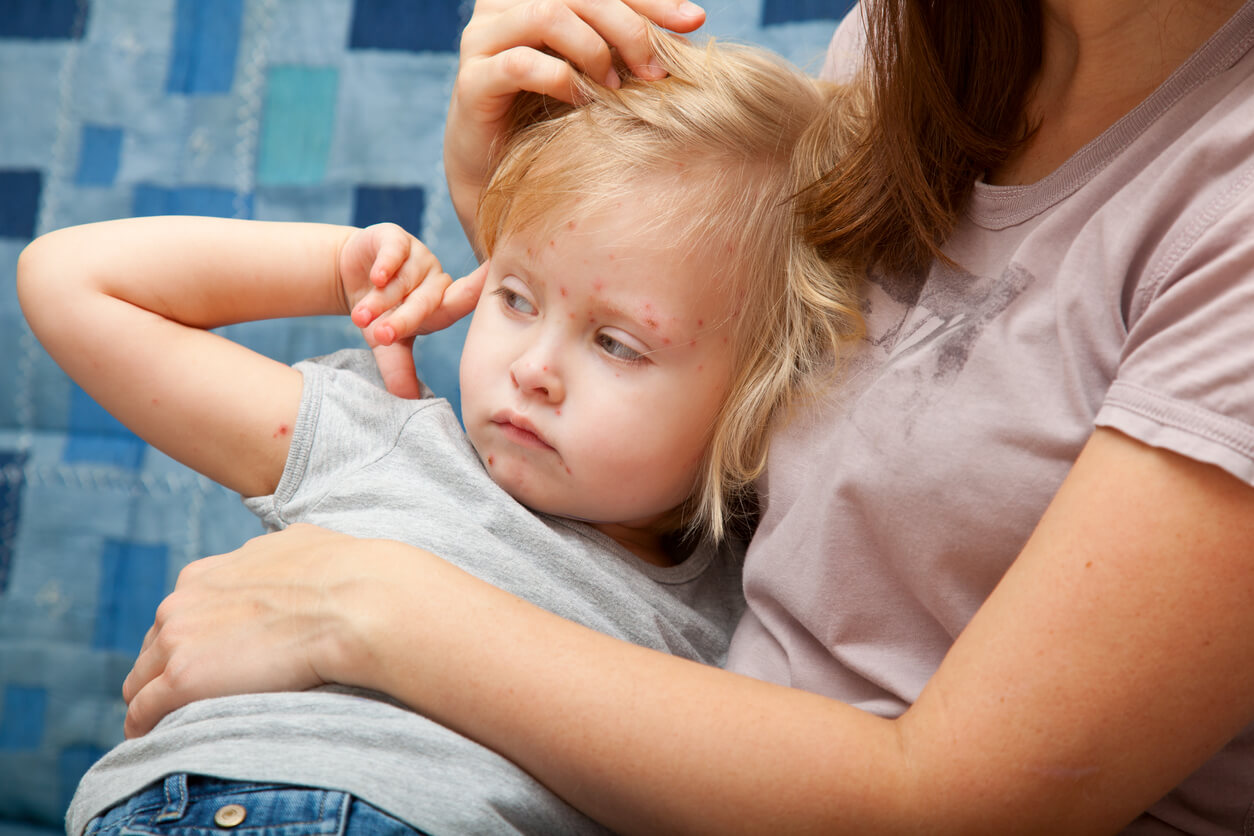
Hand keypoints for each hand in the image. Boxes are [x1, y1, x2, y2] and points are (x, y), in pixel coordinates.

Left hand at [121, 524, 373, 738]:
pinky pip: (143, 711)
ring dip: (153, 701)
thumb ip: (274, 557)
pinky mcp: (183, 679)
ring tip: (169, 723)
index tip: (206, 661)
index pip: (176, 616)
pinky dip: (145, 726)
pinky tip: (154, 737)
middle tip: (190, 697)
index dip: (189, 641)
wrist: (354, 602)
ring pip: (140, 681)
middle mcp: (182, 602)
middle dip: (166, 670)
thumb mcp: (295, 546)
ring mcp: (178, 640)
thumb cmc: (340, 575)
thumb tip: (289, 554)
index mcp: (204, 575)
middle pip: (153, 648)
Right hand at [339, 224, 486, 397]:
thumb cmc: (378, 314)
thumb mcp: (386, 345)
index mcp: (442, 305)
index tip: (493, 278)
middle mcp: (435, 279)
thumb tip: (408, 402)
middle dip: (402, 320)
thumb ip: (399, 370)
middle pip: (426, 302)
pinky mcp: (393, 238)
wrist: (348, 277)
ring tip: (361, 317)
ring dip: (381, 300)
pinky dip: (386, 266)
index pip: (463, 303)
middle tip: (382, 335)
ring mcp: (417, 257)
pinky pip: (395, 252)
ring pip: (403, 281)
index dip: (478, 291)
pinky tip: (376, 277)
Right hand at [445, 0, 705, 240]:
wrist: (499, 173)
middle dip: (628, 27)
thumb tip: (693, 20)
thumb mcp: (599, 70)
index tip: (693, 21)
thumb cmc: (554, 116)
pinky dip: (561, 80)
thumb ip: (631, 42)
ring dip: (593, 50)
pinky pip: (520, 63)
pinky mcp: (471, 80)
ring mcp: (482, 39)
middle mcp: (502, 4)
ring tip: (614, 89)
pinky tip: (582, 103)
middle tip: (656, 71)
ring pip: (546, 14)